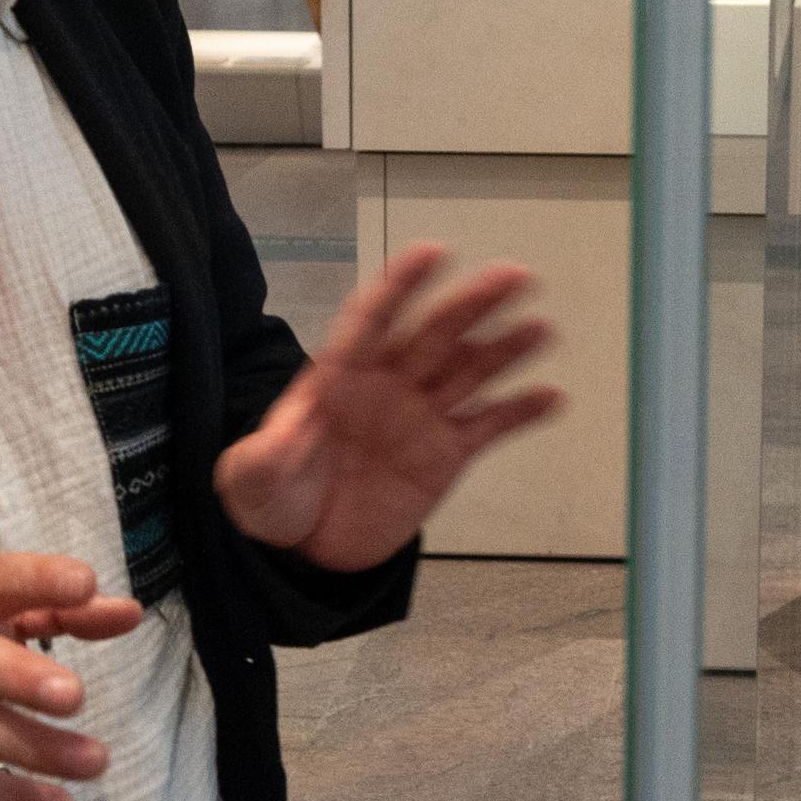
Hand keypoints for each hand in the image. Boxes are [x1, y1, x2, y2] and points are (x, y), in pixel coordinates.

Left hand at [213, 245, 562, 572]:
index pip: (374, 318)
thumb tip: (283, 439)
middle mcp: (388, 385)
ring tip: (540, 328)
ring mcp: (420, 417)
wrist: (306, 547)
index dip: (402, 285)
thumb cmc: (275, 497)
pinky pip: (488, 426)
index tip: (432, 253)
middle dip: (472, 304)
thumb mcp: (250, 478)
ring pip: (470, 370)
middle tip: (511, 277)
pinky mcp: (445, 456)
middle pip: (435, 333)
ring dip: (506, 348)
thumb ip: (263, 456)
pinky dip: (520, 411)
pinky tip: (550, 397)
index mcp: (339, 376)